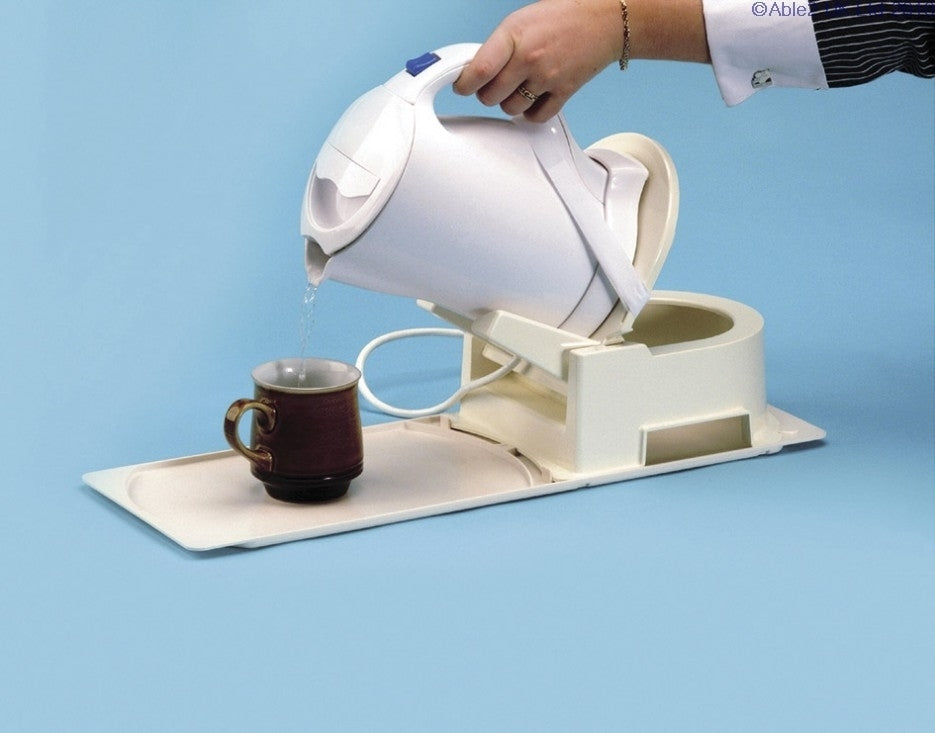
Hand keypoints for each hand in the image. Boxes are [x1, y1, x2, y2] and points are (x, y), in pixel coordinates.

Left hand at [453, 0, 624, 121]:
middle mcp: (529, 59)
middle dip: (486, 93)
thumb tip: (474, 71)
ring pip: (510, 109)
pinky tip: (532, 98)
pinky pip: (535, 117)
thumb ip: (497, 47)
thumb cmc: (561, 18)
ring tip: (517, 87)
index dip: (464, 84)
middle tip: (493, 85)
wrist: (603, 21)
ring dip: (508, 103)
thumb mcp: (519, 22)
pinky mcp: (564, 92)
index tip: (462, 86)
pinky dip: (530, 113)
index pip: (479, 71)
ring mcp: (547, 78)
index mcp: (513, 36)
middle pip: (490, 96)